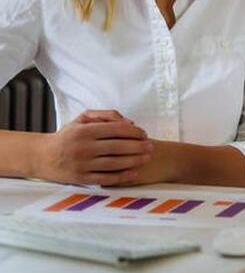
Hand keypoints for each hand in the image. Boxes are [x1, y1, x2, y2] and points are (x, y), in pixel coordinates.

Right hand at [32, 110, 152, 185]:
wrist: (43, 156)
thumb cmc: (68, 135)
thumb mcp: (82, 119)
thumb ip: (106, 116)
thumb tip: (129, 122)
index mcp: (85, 131)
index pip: (116, 130)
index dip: (134, 132)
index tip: (144, 134)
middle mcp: (83, 148)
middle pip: (118, 147)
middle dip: (138, 147)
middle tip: (151, 146)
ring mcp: (82, 165)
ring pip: (114, 163)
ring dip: (134, 161)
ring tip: (147, 158)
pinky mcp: (81, 179)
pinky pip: (105, 178)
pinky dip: (121, 177)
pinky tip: (134, 174)